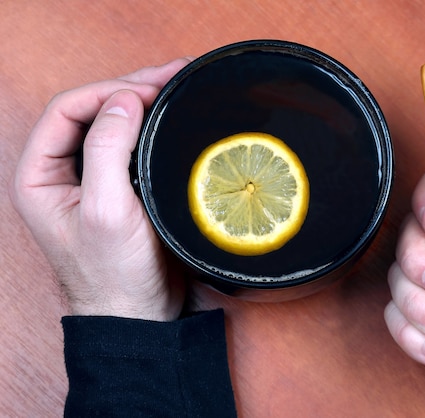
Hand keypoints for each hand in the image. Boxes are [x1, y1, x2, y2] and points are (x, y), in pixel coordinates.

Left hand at [10, 58, 192, 320]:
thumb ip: (107, 151)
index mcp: (38, 176)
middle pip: (90, 110)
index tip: (148, 92)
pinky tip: (171, 117)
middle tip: (171, 76)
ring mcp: (89, 178)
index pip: (66, 110)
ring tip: (176, 85)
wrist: (137, 313)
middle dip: (130, 89)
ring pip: (111, 123)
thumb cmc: (113, 275)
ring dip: (142, 102)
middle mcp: (59, 172)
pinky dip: (151, 126)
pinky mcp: (117, 186)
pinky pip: (129, 143)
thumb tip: (124, 100)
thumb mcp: (106, 211)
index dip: (107, 92)